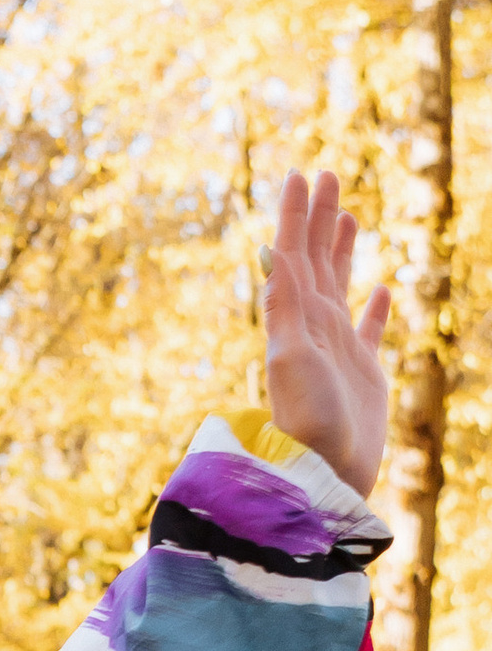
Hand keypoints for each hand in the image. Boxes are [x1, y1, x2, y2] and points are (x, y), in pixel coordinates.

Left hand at [264, 167, 389, 497]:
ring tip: (347, 215)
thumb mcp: (290, 360)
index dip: (295, 215)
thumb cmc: (307, 423)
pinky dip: (374, 308)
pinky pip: (369, 331)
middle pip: (315, 260)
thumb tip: (272, 257)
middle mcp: (313, 328)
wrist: (324, 475)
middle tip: (327, 175)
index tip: (300, 175)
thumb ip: (284, 310)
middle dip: (319, 217)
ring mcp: (337, 349)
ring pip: (339, 285)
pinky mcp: (363, 374)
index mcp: (295, 319)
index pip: (292, 254)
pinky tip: (379, 290)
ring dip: (340, 250)